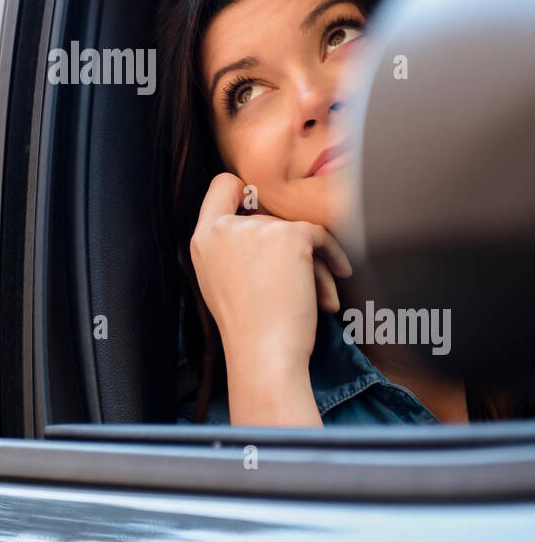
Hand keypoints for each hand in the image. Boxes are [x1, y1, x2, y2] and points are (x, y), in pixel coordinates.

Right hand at [189, 173, 352, 422]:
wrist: (263, 355)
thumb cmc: (247, 328)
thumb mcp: (219, 279)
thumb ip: (230, 246)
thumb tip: (264, 221)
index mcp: (202, 238)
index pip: (222, 186)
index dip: (244, 194)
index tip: (260, 214)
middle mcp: (225, 228)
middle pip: (269, 218)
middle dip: (288, 251)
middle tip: (298, 287)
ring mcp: (257, 229)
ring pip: (297, 233)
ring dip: (313, 266)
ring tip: (316, 300)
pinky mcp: (290, 236)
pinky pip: (321, 236)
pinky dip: (335, 255)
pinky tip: (340, 275)